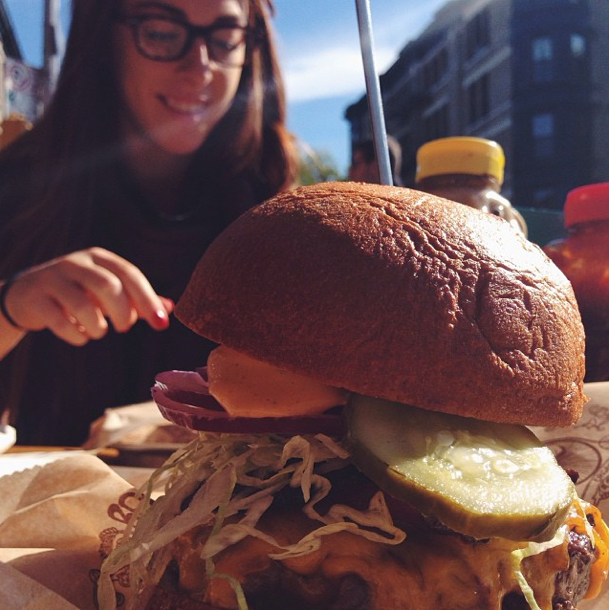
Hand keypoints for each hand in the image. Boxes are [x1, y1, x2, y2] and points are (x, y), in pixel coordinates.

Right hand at [1, 247, 173, 345]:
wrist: (28, 294)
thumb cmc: (79, 292)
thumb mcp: (108, 292)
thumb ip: (137, 299)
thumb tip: (169, 309)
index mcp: (99, 258)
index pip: (130, 274)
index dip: (148, 299)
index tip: (161, 324)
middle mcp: (76, 263)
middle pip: (108, 286)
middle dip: (123, 313)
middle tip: (124, 328)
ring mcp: (52, 278)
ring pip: (82, 304)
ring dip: (98, 327)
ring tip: (98, 331)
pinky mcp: (35, 298)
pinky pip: (59, 321)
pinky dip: (77, 335)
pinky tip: (81, 336)